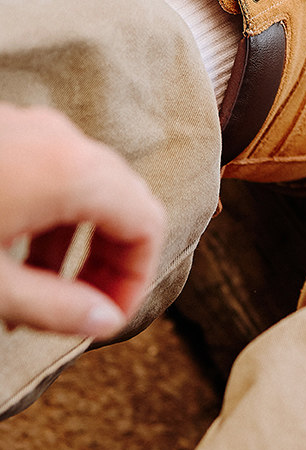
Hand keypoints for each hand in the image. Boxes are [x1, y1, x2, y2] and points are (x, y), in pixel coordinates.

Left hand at [0, 104, 165, 337]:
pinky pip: (48, 171)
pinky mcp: (7, 130)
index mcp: (71, 173)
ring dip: (73, 244)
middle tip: (82, 313)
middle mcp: (61, 139)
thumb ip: (55, 308)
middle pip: (122, 200)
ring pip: (83, 186)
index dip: (139, 279)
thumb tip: (105, 322)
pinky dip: (46, 215)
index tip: (109, 322)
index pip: (148, 224)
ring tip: (35, 298)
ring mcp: (32, 127)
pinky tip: (11, 255)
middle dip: (111, 263)